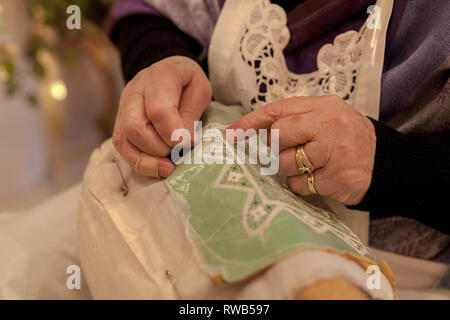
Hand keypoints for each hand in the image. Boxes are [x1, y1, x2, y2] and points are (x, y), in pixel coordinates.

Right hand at [112, 56, 211, 177]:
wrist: (170, 73)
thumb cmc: (188, 84)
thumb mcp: (200, 91)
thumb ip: (192, 114)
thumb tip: (184, 141)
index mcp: (159, 77)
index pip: (158, 111)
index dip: (173, 133)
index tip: (188, 142)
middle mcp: (134, 91)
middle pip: (135, 127)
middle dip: (159, 148)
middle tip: (179, 151)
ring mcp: (123, 108)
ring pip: (124, 140)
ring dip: (148, 159)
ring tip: (169, 165)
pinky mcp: (120, 123)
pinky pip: (122, 148)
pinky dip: (140, 163)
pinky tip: (157, 167)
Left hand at [228, 95, 375, 204]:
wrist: (384, 161)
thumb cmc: (345, 138)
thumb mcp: (325, 117)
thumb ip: (294, 119)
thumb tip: (252, 133)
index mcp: (323, 106)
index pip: (278, 110)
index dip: (251, 122)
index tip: (231, 133)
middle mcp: (328, 124)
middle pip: (279, 135)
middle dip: (276, 148)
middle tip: (290, 153)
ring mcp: (335, 151)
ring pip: (286, 163)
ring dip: (289, 169)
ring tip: (309, 166)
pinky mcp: (338, 177)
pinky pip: (300, 184)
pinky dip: (303, 185)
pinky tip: (319, 178)